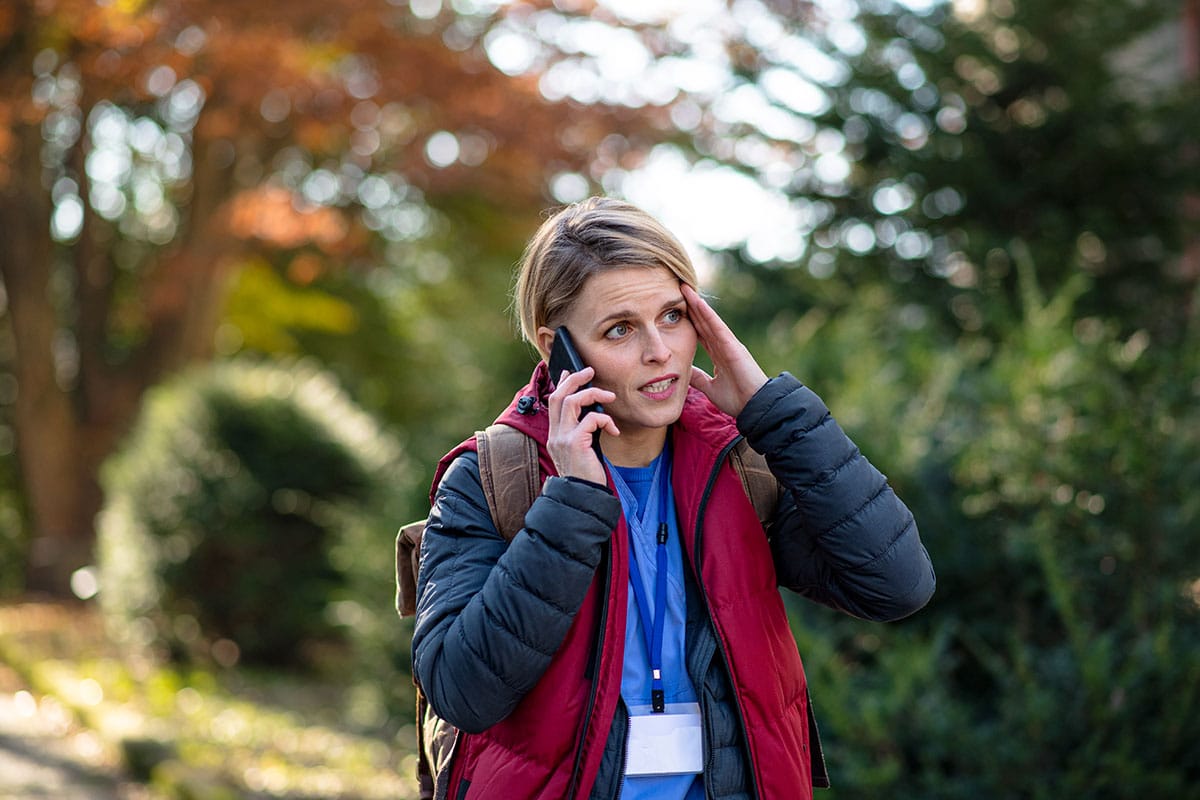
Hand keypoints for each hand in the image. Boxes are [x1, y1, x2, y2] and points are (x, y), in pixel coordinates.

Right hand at [545, 368, 617, 484]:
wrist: (582, 497)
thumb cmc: (586, 475)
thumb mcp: (581, 450)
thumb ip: (582, 432)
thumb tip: (593, 413)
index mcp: (555, 435)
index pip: (553, 402)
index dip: (562, 384)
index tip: (570, 372)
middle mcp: (555, 434)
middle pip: (558, 396)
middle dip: (574, 379)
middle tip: (589, 371)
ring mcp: (563, 438)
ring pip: (572, 401)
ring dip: (592, 394)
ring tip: (609, 397)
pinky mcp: (575, 443)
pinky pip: (591, 419)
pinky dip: (605, 419)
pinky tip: (613, 429)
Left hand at [683, 284, 767, 417]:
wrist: (755, 407)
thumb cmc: (738, 399)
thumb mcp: (711, 388)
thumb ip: (699, 378)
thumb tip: (684, 371)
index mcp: (719, 355)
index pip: (701, 333)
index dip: (690, 321)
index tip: (676, 309)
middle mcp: (724, 346)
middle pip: (704, 322)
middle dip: (691, 307)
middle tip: (678, 290)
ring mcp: (729, 344)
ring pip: (709, 320)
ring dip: (697, 304)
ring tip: (684, 289)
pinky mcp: (733, 346)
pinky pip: (718, 327)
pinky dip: (708, 314)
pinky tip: (698, 302)